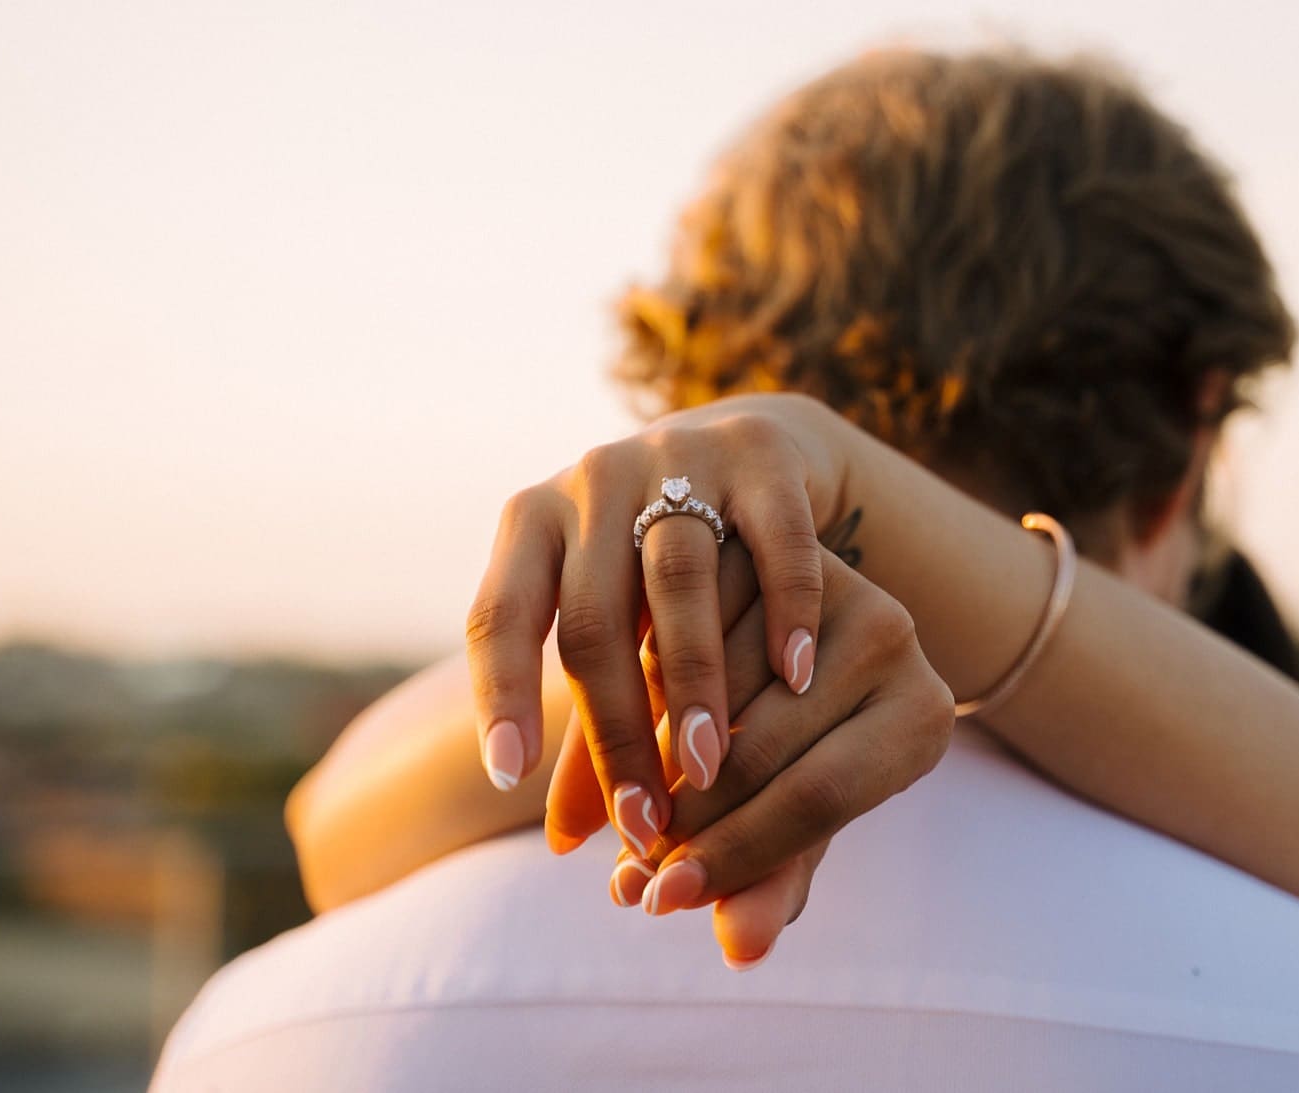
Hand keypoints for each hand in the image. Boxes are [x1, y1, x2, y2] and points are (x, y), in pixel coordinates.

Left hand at [464, 394, 851, 862]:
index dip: (501, 694)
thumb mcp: (612, 631)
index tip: (509, 779)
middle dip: (616, 726)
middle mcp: (596, 481)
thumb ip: (592, 727)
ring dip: (691, 678)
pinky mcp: (761, 455)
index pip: (499, 614)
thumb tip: (567, 846)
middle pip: (592, 613)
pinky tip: (798, 677)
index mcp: (536, 523)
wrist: (743, 452)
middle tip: (643, 821)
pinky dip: (785, 607)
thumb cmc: (654, 571)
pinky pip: (774, 534)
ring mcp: (680, 461)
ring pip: (677, 574)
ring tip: (708, 767)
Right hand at [551, 546, 953, 966]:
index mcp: (922, 716)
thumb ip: (770, 883)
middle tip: (625, 872)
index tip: (662, 900)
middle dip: (684, 818)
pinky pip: (681, 627)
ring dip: (649, 758)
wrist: (803, 649)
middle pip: (761, 746)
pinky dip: (642, 685)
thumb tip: (739, 950)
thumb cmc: (809, 761)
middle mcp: (893, 636)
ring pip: (711, 685)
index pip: (819, 798)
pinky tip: (617, 738)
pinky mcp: (764, 542)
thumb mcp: (797, 824)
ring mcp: (833, 579)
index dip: (735, 855)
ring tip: (618, 819)